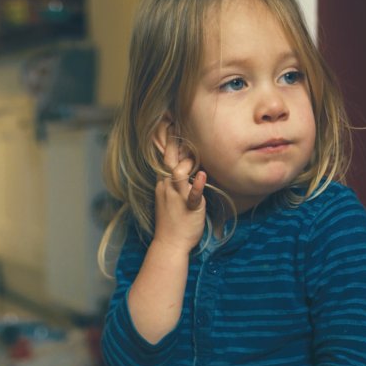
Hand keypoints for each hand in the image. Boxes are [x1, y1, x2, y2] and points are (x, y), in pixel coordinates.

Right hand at [152, 123, 206, 253]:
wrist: (170, 244)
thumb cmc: (173, 221)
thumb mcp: (169, 197)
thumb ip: (175, 181)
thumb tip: (184, 166)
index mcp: (163, 182)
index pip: (164, 157)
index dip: (167, 140)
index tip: (170, 121)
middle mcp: (167, 186)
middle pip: (168, 159)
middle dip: (173, 142)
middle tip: (178, 123)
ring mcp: (177, 196)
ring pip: (178, 172)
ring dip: (188, 162)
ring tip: (196, 158)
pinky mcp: (189, 207)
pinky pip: (193, 195)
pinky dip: (197, 185)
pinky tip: (202, 175)